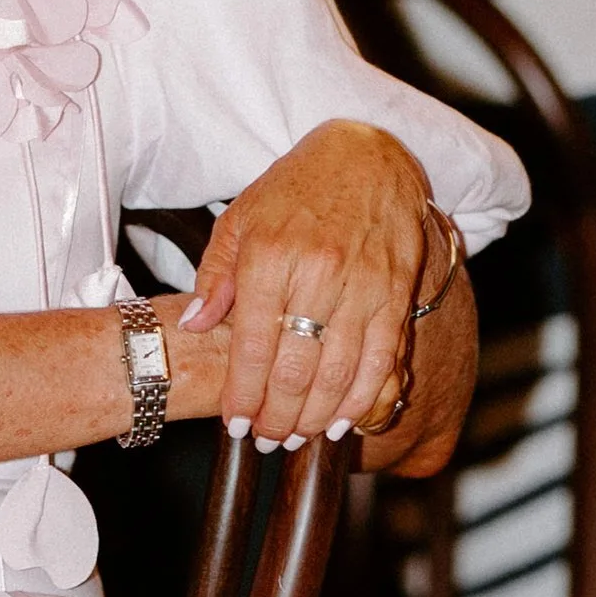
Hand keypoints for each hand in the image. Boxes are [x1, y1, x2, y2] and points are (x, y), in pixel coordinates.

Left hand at [179, 120, 440, 447]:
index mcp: (270, 256)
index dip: (244, 395)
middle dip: (278, 417)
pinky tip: (343, 421)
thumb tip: (198, 326)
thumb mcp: (241, 220)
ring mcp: (362, 284)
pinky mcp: (397, 291)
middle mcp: (318, 273)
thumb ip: (216, 276)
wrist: (366, 155)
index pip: (253, 345)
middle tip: (267, 440)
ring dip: (316, 417)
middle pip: (296, 369)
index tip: (236, 424)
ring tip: (298, 438)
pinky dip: (363, 398)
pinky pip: (382, 359)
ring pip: (339, 372)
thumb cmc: (295, 189)